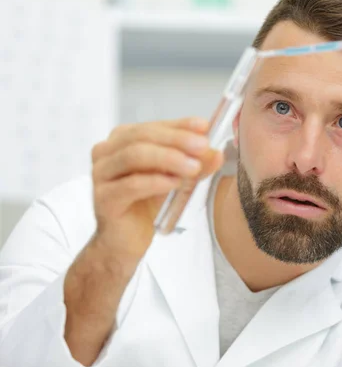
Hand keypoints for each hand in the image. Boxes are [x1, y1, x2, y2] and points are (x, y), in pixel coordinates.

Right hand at [90, 117, 223, 260]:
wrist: (124, 241)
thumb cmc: (146, 205)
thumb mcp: (176, 179)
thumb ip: (194, 164)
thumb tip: (216, 153)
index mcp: (122, 140)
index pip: (153, 125)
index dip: (179, 125)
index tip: (204, 126)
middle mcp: (107, 152)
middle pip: (142, 136)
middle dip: (176, 139)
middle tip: (202, 146)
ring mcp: (101, 175)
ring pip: (135, 156)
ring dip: (168, 158)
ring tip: (193, 167)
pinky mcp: (103, 199)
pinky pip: (131, 185)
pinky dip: (156, 181)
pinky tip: (174, 183)